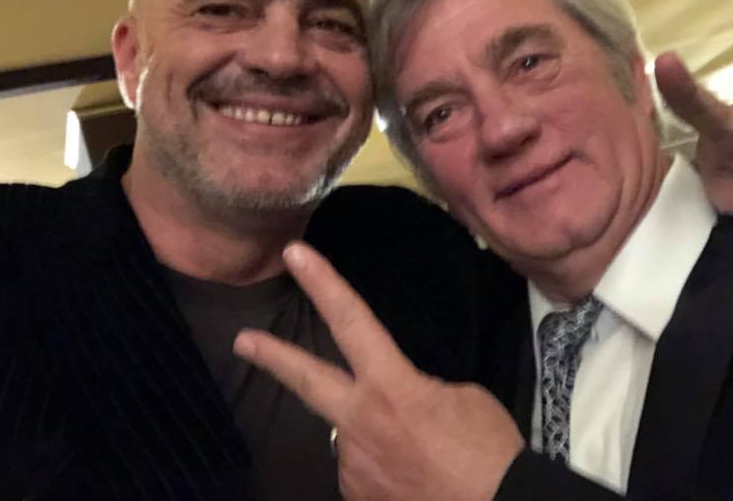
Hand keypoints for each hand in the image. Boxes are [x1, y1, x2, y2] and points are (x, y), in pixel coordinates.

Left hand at [233, 242, 524, 500]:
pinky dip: (382, 467)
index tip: (295, 255)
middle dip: (273, 357)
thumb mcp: (463, 398)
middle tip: (243, 341)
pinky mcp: (357, 498)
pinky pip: (363, 471)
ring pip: (351, 436)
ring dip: (372, 436)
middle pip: (307, 381)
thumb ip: (417, 391)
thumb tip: (396, 406)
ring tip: (417, 454)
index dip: (323, 283)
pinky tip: (411, 477)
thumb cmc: (490, 450)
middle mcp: (359, 424)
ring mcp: (353, 467)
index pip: (351, 321)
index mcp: (391, 387)